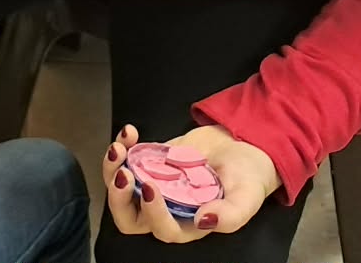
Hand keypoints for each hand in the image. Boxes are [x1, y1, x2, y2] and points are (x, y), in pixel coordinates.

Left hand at [102, 123, 281, 243]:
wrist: (244, 145)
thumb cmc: (248, 176)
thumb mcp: (247, 196)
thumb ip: (230, 216)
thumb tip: (204, 220)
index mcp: (189, 225)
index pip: (162, 229)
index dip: (153, 212)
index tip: (152, 186)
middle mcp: (167, 209)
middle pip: (130, 218)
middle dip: (118, 199)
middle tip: (123, 173)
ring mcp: (155, 186)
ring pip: (121, 190)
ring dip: (112, 170)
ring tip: (120, 147)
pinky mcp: (149, 164)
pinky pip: (126, 162)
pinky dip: (123, 147)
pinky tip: (130, 132)